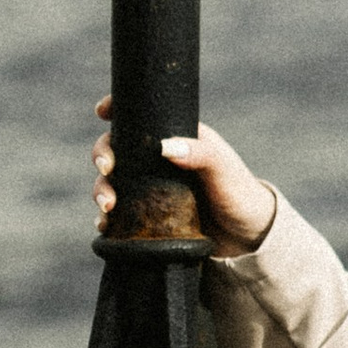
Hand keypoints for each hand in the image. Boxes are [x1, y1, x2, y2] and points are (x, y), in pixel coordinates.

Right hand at [92, 104, 275, 249]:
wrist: (246, 238)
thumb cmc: (239, 192)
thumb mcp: (223, 169)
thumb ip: (201, 154)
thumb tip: (165, 146)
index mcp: (176, 138)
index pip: (140, 117)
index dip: (117, 110)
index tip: (102, 111)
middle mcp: (157, 161)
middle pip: (117, 149)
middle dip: (102, 155)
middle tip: (105, 168)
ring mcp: (148, 188)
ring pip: (112, 182)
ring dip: (101, 190)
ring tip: (107, 207)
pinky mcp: (146, 216)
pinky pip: (118, 214)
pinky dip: (106, 218)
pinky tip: (104, 225)